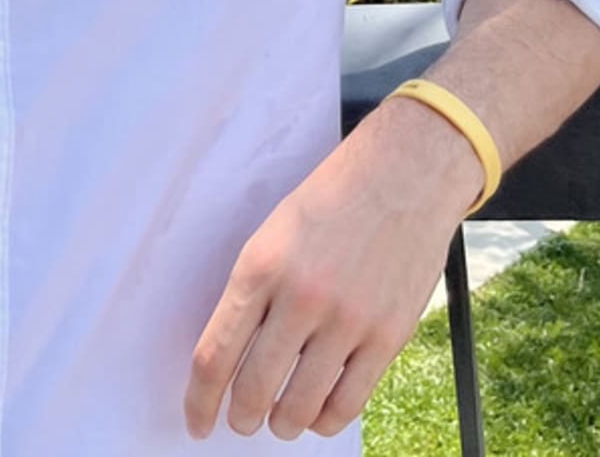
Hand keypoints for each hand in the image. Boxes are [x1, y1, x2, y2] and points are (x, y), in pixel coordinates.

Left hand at [184, 97, 482, 440]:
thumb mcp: (274, 233)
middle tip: (241, 422)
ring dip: (283, 425)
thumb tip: (234, 357)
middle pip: (255, 389)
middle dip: (241, 417)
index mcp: (260, 266)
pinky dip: (326, 421)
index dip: (200, 400)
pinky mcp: (387, 337)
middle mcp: (300, 297)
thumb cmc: (331, 200)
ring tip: (280, 421)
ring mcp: (347, 321)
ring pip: (301, 407)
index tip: (196, 421)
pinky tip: (318, 416)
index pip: (216, 354)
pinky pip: (348, 404)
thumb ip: (255, 293)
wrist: (403, 175)